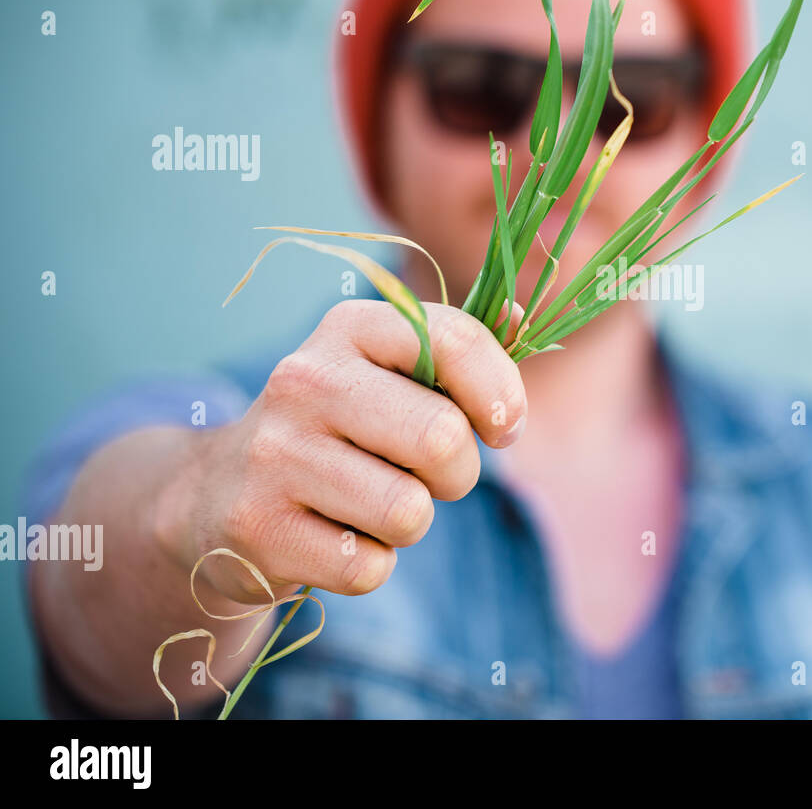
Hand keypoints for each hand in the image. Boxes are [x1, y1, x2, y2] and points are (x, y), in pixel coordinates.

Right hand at [161, 299, 525, 603]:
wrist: (215, 497)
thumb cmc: (340, 432)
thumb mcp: (388, 374)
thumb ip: (458, 350)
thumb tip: (521, 318)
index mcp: (349, 328)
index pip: (455, 340)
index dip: (502, 394)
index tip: (503, 428)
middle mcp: (304, 379)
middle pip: (442, 438)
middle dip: (457, 473)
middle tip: (426, 475)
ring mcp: (273, 454)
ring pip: (408, 512)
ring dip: (410, 524)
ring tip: (371, 505)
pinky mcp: (256, 527)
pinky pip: (369, 568)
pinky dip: (370, 565)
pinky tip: (334, 537)